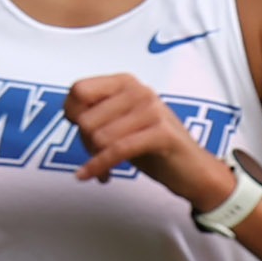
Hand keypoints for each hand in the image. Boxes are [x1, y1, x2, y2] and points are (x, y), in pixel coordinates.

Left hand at [64, 74, 230, 208]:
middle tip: (97, 156)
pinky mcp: (161, 133)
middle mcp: (138, 90)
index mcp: (125, 82)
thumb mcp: (120, 123)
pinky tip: (96, 177)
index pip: (78, 91)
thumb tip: (69, 112)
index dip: (72, 114)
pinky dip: (100, 166)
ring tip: (106, 167)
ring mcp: (152, 110)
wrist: (192, 170)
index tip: (78, 131)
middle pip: (86, 119)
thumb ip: (96, 113)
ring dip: (96, 159)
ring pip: (99, 136)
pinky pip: (117, 150)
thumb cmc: (152, 147)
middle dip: (86, 144)